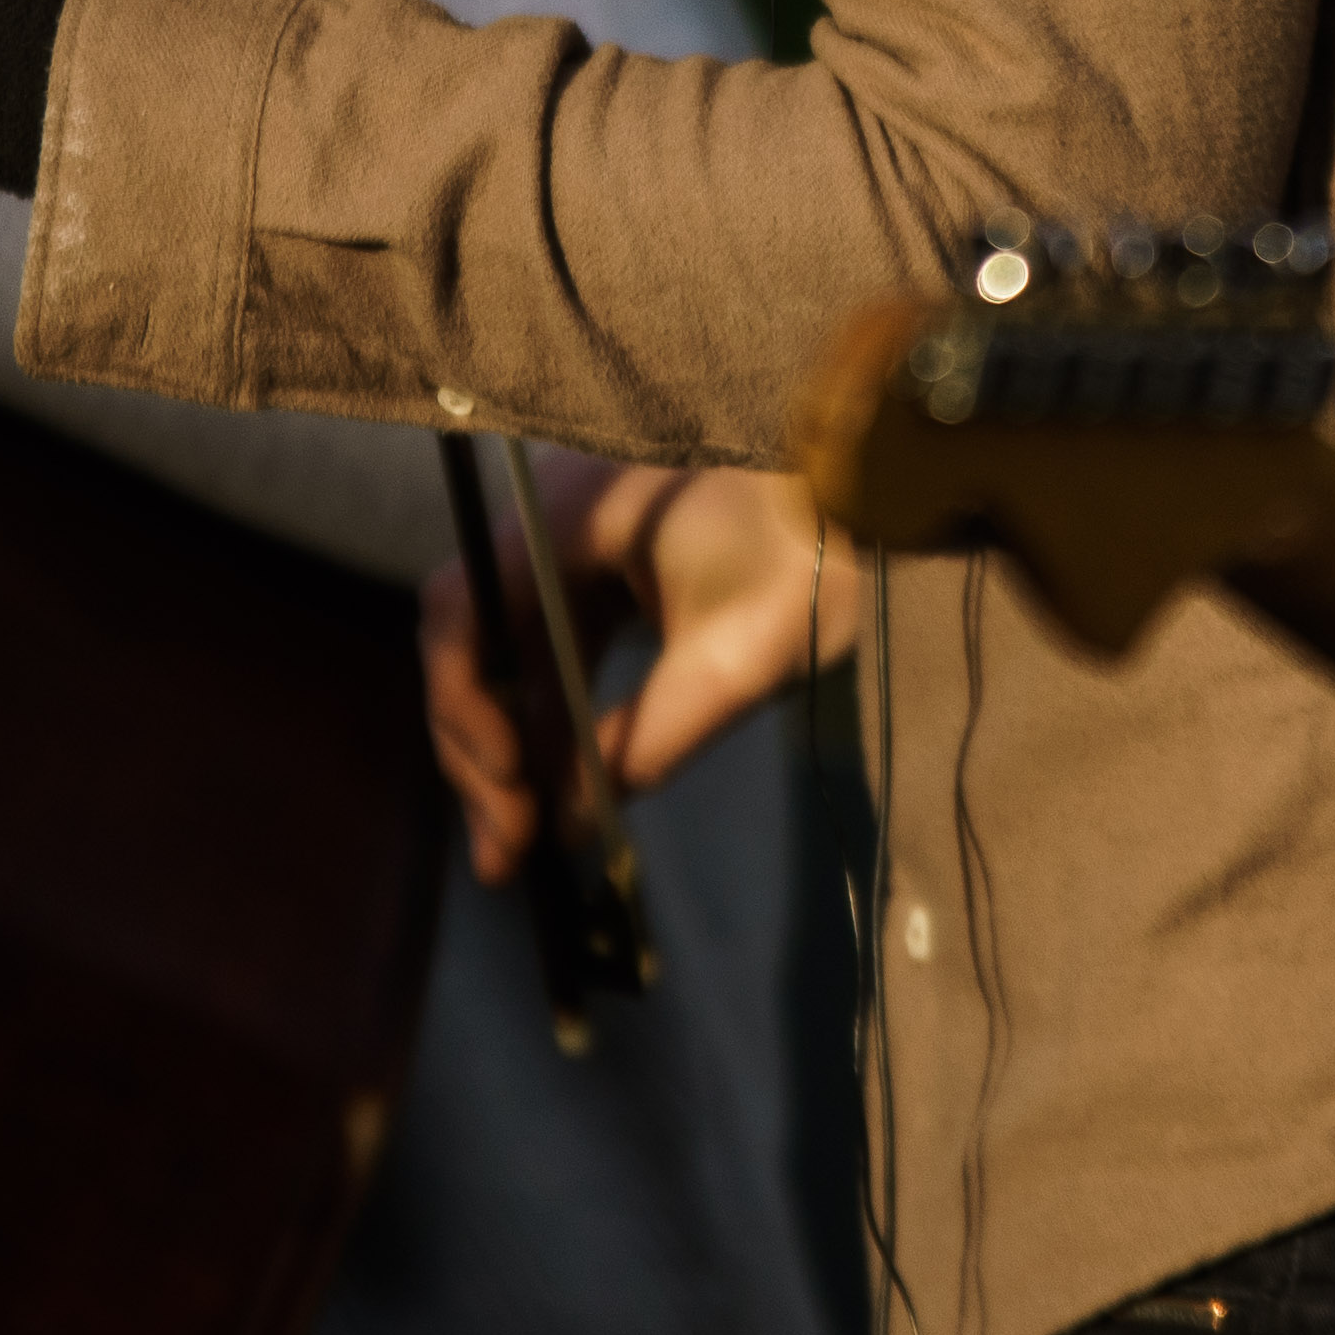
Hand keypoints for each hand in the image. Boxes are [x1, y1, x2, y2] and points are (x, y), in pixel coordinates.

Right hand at [423, 452, 854, 880]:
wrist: (872, 484)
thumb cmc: (806, 555)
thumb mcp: (736, 661)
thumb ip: (647, 740)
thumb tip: (572, 819)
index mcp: (562, 521)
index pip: (463, 615)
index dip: (467, 707)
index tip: (512, 782)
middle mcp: (549, 523)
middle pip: (476, 643)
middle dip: (484, 750)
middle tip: (506, 850)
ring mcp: (578, 543)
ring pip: (512, 652)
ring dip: (515, 741)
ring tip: (523, 839)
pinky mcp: (611, 568)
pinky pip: (556, 644)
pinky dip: (553, 711)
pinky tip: (563, 781)